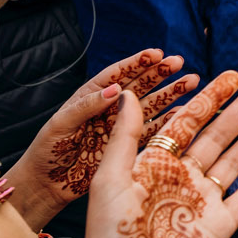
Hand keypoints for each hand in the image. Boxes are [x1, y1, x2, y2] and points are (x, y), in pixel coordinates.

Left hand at [8, 50, 197, 228]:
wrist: (46, 184)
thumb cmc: (47, 151)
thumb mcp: (61, 124)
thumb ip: (88, 106)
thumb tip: (115, 88)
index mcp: (91, 96)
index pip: (117, 74)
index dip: (137, 63)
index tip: (157, 53)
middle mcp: (109, 109)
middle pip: (139, 86)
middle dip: (160, 73)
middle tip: (180, 62)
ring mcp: (119, 127)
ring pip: (150, 106)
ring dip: (170, 94)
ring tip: (191, 81)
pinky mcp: (126, 146)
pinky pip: (151, 131)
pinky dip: (168, 122)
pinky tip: (183, 112)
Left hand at [77, 70, 237, 237]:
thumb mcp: (110, 179)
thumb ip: (124, 136)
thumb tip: (126, 94)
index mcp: (155, 165)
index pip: (188, 122)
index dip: (210, 98)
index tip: (229, 77)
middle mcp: (183, 179)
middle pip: (220, 135)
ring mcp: (205, 201)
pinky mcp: (222, 224)